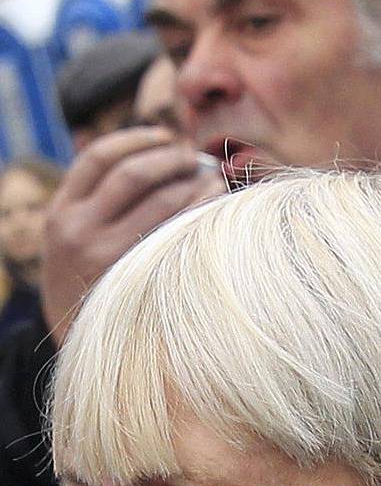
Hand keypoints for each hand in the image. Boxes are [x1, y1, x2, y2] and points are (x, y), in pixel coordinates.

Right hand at [40, 127, 224, 338]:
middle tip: (195, 157)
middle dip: (170, 158)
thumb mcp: (72, 246)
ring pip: (158, 199)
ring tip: (213, 177)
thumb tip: (153, 162)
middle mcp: (77, 230)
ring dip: (191, 181)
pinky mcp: (137, 277)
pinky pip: (176, 230)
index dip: (135, 139)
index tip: (164, 134)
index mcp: (59, 214)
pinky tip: (216, 205)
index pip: (97, 158)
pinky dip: (200, 210)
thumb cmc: (90, 290)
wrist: (83, 351)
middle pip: (132, 173)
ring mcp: (106, 255)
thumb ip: (97, 208)